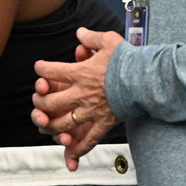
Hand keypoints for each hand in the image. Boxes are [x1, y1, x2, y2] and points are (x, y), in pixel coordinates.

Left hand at [31, 28, 122, 170]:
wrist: (146, 79)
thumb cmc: (128, 60)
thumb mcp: (108, 40)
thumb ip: (91, 37)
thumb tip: (80, 32)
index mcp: (79, 74)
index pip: (50, 71)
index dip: (41, 68)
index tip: (40, 67)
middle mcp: (81, 94)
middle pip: (50, 101)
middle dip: (40, 100)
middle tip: (39, 98)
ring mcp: (91, 111)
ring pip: (63, 123)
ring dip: (52, 124)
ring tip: (48, 123)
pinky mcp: (104, 123)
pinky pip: (89, 140)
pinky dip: (78, 148)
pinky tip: (71, 153)